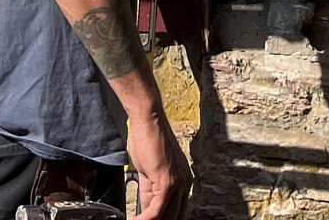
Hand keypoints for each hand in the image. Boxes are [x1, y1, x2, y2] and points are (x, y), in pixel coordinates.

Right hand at [127, 105, 189, 219]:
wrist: (148, 119)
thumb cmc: (147, 137)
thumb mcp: (149, 170)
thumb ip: (149, 191)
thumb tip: (145, 210)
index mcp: (183, 180)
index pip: (176, 210)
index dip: (162, 218)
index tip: (149, 219)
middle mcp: (184, 183)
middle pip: (174, 216)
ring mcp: (177, 184)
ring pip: (167, 216)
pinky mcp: (167, 183)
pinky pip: (156, 211)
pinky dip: (145, 219)